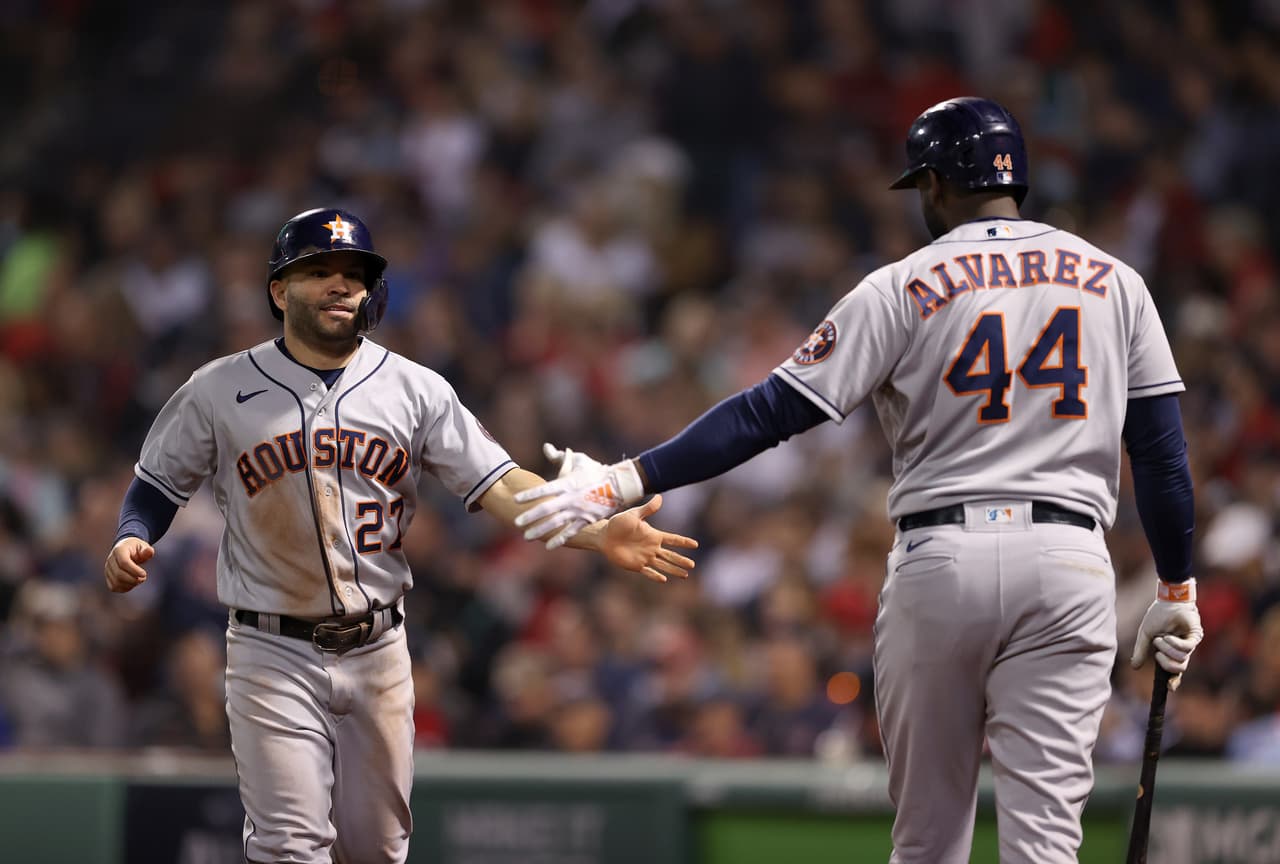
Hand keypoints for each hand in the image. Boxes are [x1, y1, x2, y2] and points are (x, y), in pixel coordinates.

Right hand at [105, 537, 154, 592]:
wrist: (126, 550)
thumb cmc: (136, 549)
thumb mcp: (143, 546)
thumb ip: (147, 550)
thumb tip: (149, 551)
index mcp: (119, 550)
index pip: (123, 563)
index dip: (134, 570)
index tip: (144, 574)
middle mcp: (110, 560)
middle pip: (119, 574)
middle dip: (133, 579)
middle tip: (143, 578)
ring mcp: (107, 569)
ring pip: (116, 582)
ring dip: (130, 585)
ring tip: (139, 580)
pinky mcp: (108, 577)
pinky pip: (114, 587)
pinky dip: (124, 589)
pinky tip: (133, 584)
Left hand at [514, 447, 645, 548]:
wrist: (620, 484)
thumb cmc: (597, 470)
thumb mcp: (578, 459)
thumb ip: (559, 456)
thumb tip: (546, 447)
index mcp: (567, 483)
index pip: (544, 490)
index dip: (529, 495)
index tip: (515, 499)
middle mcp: (570, 498)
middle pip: (546, 509)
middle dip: (530, 516)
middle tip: (516, 523)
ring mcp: (578, 510)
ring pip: (556, 523)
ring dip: (540, 530)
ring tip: (527, 537)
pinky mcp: (587, 519)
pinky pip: (571, 531)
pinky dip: (560, 539)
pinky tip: (549, 546)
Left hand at [600, 495, 697, 582]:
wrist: (604, 536)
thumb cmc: (618, 523)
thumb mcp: (634, 515)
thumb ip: (648, 508)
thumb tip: (660, 497)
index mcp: (654, 535)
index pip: (672, 539)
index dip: (683, 542)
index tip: (695, 544)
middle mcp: (652, 547)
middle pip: (671, 555)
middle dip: (682, 560)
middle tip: (693, 565)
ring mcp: (645, 557)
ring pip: (663, 565)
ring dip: (674, 570)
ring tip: (685, 575)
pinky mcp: (636, 565)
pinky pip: (648, 572)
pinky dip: (656, 576)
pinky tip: (664, 580)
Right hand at [1131, 579, 1203, 690]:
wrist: (1167, 600)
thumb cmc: (1158, 616)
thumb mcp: (1146, 635)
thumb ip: (1141, 650)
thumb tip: (1134, 667)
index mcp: (1171, 651)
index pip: (1175, 671)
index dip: (1174, 681)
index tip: (1169, 688)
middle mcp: (1182, 650)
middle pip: (1179, 668)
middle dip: (1166, 663)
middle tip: (1157, 652)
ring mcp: (1189, 643)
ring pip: (1181, 659)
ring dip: (1167, 650)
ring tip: (1161, 638)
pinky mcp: (1194, 636)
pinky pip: (1187, 648)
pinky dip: (1175, 645)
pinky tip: (1168, 637)